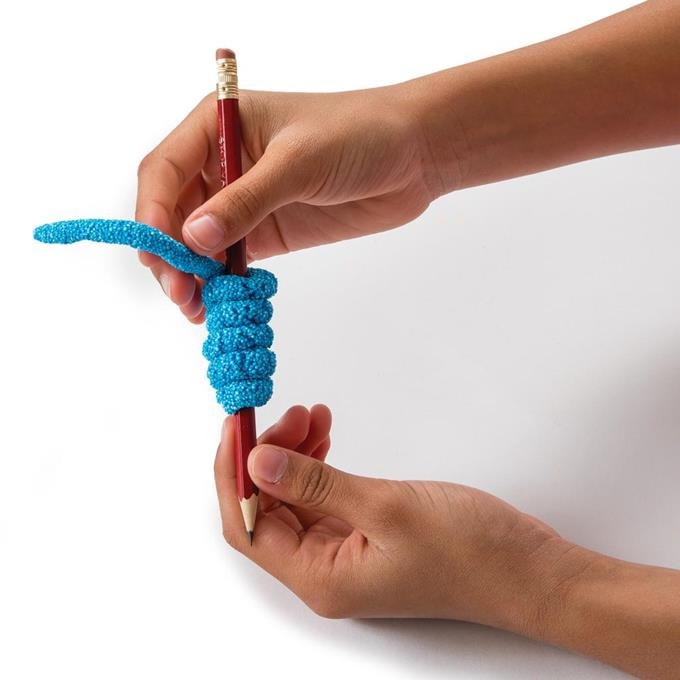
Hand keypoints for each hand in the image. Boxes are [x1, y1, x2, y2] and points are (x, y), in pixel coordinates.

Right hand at [136, 86, 437, 321]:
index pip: (164, 170)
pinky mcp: (268, 231)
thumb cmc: (358, 134)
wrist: (413, 156)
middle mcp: (223, 163)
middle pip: (173, 212)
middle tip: (180, 292)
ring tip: (195, 307)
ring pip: (197, 242)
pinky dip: (219, 283)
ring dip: (190, 275)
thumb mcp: (298, 162)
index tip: (159, 252)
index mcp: (218, 125)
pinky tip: (217, 304)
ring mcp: (244, 201)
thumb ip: (246, 201)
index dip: (152, 213)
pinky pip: (230, 260)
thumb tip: (193, 238)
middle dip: (169, 253)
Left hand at [214, 405, 582, 628]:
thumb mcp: (386, 507)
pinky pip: (324, 496)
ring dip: (295, 454)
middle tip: (291, 412)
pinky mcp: (366, 536)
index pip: (247, 524)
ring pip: (296, 498)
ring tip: (313, 416)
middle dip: (270, 454)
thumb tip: (256, 463)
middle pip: (268, 508)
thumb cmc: (470, 551)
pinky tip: (326, 437)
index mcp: (320, 578)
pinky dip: (319, 464)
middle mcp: (325, 571)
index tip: (236, 425)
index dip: (233, 473)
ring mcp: (345, 554)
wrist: (526, 568)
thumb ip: (316, 485)